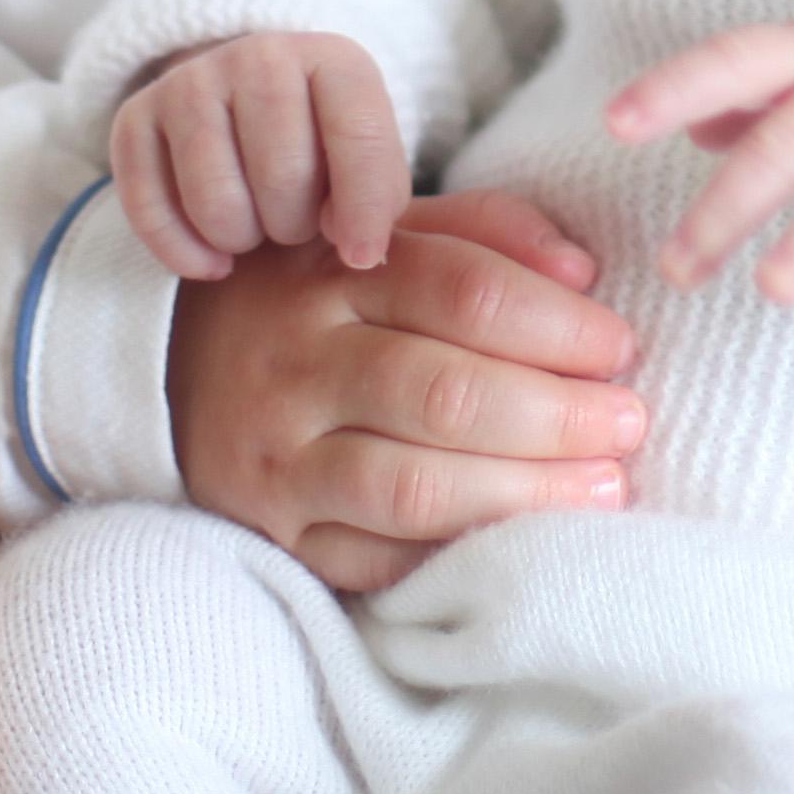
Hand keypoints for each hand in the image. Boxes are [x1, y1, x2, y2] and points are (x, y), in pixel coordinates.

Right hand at [110, 30, 408, 279]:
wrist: (244, 101)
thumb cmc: (319, 144)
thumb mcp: (366, 157)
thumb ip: (378, 198)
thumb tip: (355, 247)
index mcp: (331, 58)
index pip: (358, 134)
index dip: (364, 208)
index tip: (360, 255)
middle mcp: (257, 55)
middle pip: (282, 176)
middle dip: (294, 225)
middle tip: (292, 222)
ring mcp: (190, 81)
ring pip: (215, 202)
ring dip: (240, 239)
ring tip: (255, 226)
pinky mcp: (135, 117)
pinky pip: (150, 212)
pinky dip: (184, 253)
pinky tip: (213, 259)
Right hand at [163, 189, 646, 596]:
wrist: (163, 369)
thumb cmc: (315, 295)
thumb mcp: (382, 235)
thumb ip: (483, 234)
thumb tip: (581, 269)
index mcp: (331, 274)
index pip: (463, 292)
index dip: (558, 323)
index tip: (621, 346)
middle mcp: (297, 365)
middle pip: (445, 393)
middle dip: (557, 414)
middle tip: (630, 423)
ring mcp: (279, 458)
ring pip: (413, 487)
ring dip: (524, 492)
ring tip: (605, 487)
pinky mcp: (274, 535)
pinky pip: (375, 560)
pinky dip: (458, 555)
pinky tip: (525, 542)